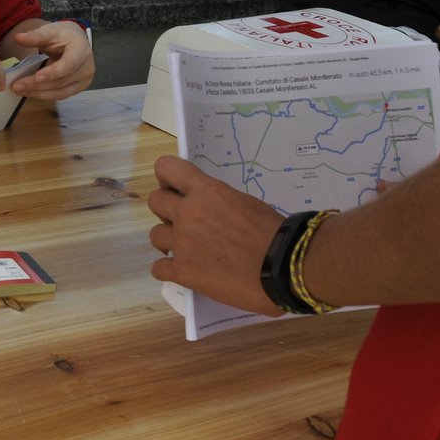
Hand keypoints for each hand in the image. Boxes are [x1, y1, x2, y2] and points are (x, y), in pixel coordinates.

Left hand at [8, 20, 94, 99]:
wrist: (74, 41)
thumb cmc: (62, 36)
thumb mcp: (49, 32)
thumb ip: (35, 36)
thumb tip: (18, 37)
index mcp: (81, 50)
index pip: (69, 64)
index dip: (53, 72)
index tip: (36, 77)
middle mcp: (86, 67)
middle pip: (61, 81)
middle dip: (38, 85)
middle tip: (16, 85)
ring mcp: (84, 80)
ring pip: (60, 92)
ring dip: (38, 93)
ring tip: (19, 89)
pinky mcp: (78, 88)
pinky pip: (60, 95)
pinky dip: (43, 95)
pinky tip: (29, 92)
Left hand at [146, 156, 284, 315]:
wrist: (284, 267)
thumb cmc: (274, 234)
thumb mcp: (244, 203)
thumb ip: (218, 201)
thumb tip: (211, 209)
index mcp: (206, 191)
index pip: (166, 168)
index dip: (167, 178)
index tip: (176, 189)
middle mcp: (188, 213)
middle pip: (155, 201)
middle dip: (166, 211)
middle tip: (184, 222)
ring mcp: (182, 243)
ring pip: (155, 235)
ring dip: (169, 241)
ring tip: (188, 250)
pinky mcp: (182, 271)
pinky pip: (158, 268)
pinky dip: (169, 270)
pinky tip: (184, 271)